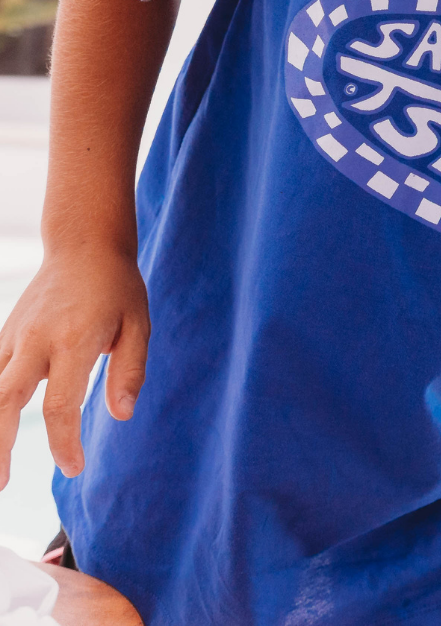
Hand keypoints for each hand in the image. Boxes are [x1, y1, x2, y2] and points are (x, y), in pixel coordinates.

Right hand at [0, 246, 149, 487]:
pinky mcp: (5, 334)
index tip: (74, 467)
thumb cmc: (116, 286)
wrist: (83, 243)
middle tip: (1, 487)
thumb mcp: (138, 323)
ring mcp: (14, 336)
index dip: (63, 443)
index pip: (59, 405)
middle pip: (4, 401)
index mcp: (73, 341)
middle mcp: (35, 341)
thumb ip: (130, 371)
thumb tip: (121, 416)